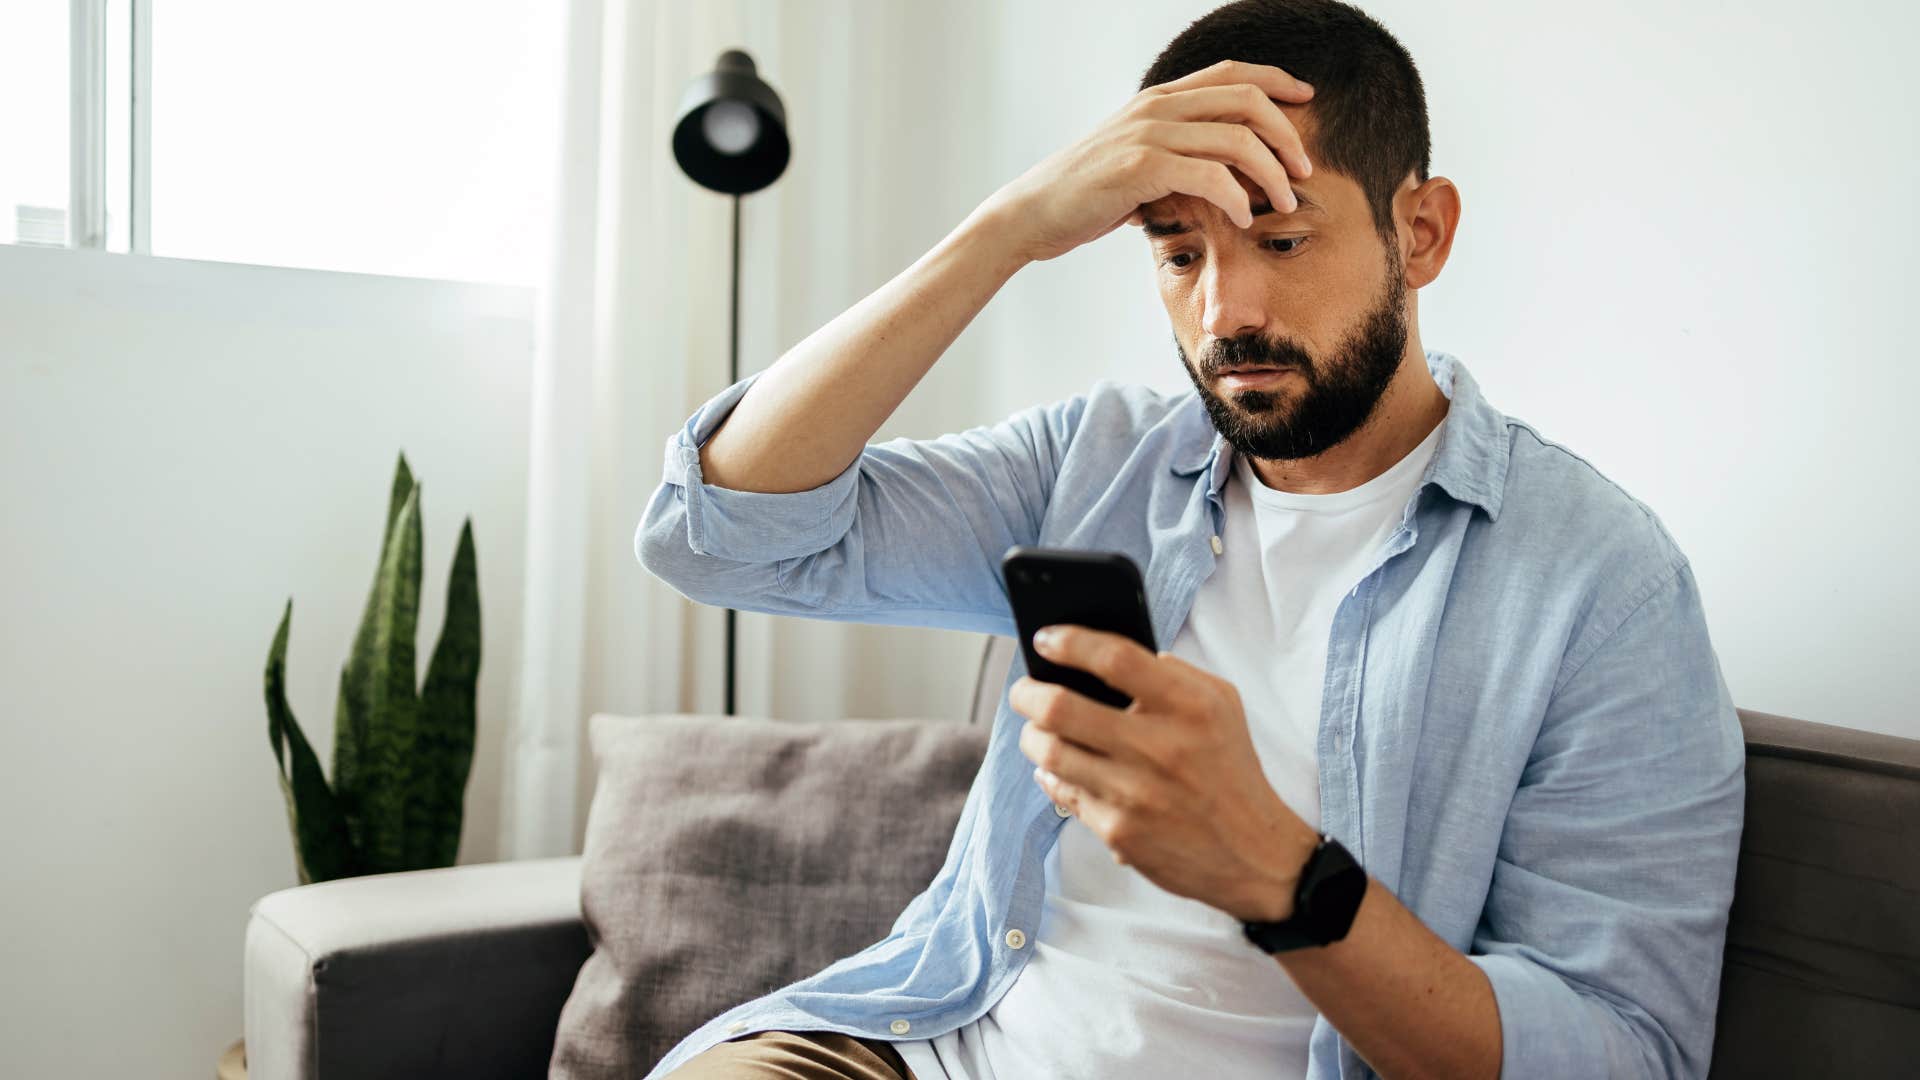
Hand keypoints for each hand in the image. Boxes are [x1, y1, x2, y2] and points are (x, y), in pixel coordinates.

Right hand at [978, 59, 1316, 263]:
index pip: (1233, 74)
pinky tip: (1242, 220)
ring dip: (1271, 173)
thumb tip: (1209, 180)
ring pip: (1237, 138)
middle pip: (1247, 100)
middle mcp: (1158, 107)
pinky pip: (1209, 176)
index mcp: (1159, 100)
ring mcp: (1149, 134)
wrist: (1032, 213)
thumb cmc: (1082, 196)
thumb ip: (1172, 160)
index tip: (1307, 103)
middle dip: (1288, 135)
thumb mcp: (1133, 165)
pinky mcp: (1141, 168)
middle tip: (1304, 171)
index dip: (1278, 82)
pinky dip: (1236, 199)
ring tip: (1283, 203)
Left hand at [1011, 624, 1318, 922]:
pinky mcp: (1118, 831)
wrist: (1253, 854)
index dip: (1069, 642)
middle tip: (1023, 691)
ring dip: (1032, 736)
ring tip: (1037, 730)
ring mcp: (1134, 793)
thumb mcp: (1222, 704)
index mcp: (1189, 706)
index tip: (1046, 639)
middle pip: (1060, 706)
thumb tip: (1109, 655)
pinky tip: (1057, 767)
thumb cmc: (1231, 769)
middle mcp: (1159, 747)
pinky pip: (1062, 792)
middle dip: (1027, 693)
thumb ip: (1173, 672)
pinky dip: (1052, 775)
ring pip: (1049, 751)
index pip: (1114, 659)